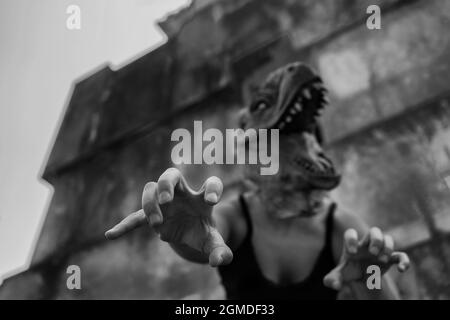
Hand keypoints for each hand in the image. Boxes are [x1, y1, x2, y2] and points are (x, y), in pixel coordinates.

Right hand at [105, 168, 232, 266]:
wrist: (188, 231)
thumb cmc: (202, 231)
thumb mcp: (213, 242)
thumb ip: (220, 251)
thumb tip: (220, 260)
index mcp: (201, 198)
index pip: (211, 184)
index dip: (212, 188)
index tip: (211, 201)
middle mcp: (182, 194)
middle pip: (172, 175)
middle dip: (166, 183)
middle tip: (166, 199)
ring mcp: (165, 203)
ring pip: (151, 190)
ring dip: (149, 204)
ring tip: (156, 224)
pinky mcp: (153, 216)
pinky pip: (136, 217)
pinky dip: (125, 226)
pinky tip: (111, 235)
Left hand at [324, 227, 409, 289]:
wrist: (360, 277)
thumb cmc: (348, 272)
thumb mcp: (338, 276)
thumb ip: (332, 279)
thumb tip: (334, 285)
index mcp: (352, 245)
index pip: (350, 233)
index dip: (351, 239)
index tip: (352, 253)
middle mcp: (366, 244)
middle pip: (374, 230)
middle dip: (376, 239)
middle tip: (372, 252)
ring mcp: (379, 250)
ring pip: (388, 238)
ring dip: (388, 247)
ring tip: (382, 260)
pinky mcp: (389, 259)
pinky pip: (401, 255)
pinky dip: (404, 260)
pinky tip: (401, 269)